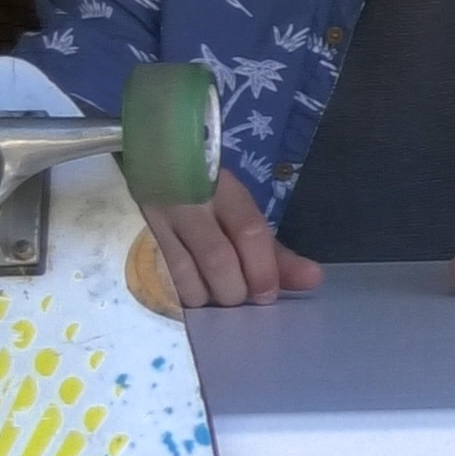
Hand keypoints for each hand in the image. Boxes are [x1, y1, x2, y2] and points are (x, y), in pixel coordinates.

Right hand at [141, 168, 323, 307]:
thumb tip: (312, 279)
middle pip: (218, 257)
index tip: (270, 294)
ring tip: (222, 299)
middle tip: (246, 299)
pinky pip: (165, 276)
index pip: (249, 231)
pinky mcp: (142, 236)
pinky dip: (186, 295)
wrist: (151, 156)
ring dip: (210, 296)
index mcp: (225, 189)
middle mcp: (191, 202)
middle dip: (237, 288)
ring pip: (186, 272)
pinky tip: (198, 297)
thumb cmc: (207, 191)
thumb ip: (273, 249)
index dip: (263, 269)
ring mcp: (160, 219)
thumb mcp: (241, 210)